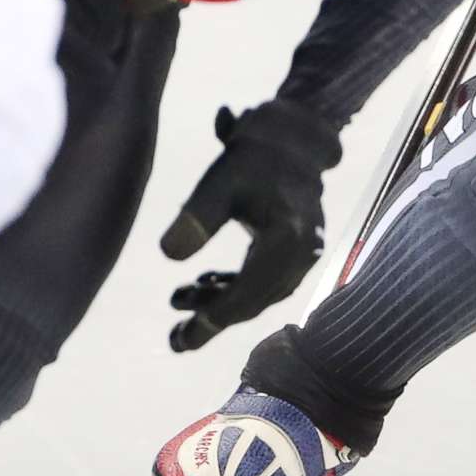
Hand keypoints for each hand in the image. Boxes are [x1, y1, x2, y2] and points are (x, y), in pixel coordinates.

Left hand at [161, 100, 339, 351]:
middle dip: (213, 320)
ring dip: (222, 302)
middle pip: (254, 301)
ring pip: (260, 293)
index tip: (181, 340)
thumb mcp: (219, 181)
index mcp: (287, 239)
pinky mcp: (300, 249)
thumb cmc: (254, 155)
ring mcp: (307, 253)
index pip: (247, 294)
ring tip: (179, 300)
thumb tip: (169, 255)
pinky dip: (237, 287)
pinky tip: (206, 284)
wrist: (294, 135)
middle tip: (175, 340)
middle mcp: (304, 253)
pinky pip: (267, 280)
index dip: (213, 319)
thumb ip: (196, 217)